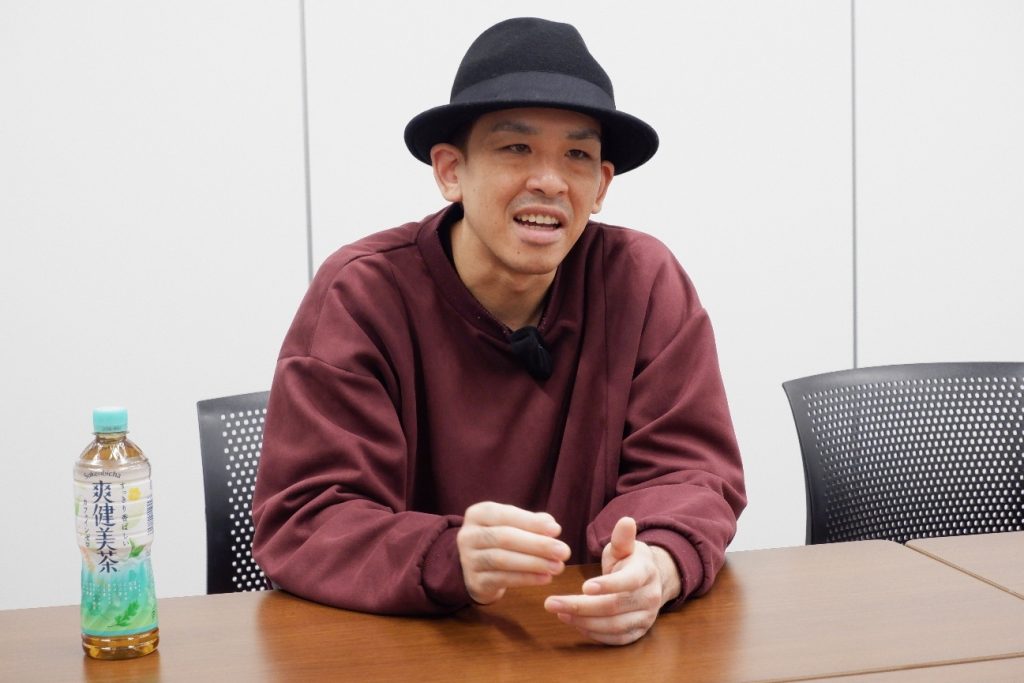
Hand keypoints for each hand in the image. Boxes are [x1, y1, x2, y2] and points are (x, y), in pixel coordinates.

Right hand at [457, 502, 570, 604]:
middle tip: (564, 552)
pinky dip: (527, 579)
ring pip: (503, 560)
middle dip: (537, 545)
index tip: (557, 530)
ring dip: (535, 563)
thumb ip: (532, 523)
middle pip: (504, 537)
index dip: (532, 522)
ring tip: (558, 567)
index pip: (506, 515)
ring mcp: (469, 559)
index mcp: (478, 514)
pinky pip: (503, 579)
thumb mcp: (513, 526)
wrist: (476, 568)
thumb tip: (552, 527)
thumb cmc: (500, 541)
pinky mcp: (475, 581)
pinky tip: (545, 578)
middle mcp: (468, 535)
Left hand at [543, 517, 680, 644]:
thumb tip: (626, 521)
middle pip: (614, 606)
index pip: (629, 581)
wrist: (650, 582)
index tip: (583, 586)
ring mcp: (646, 618)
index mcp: (646, 573)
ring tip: (559, 612)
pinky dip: (594, 634)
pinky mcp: (639, 632)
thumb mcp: (625, 546)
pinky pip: (616, 639)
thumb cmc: (630, 561)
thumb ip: (622, 537)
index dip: (607, 585)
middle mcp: (650, 597)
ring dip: (583, 622)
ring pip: (613, 626)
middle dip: (581, 606)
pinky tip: (574, 623)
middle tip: (551, 603)